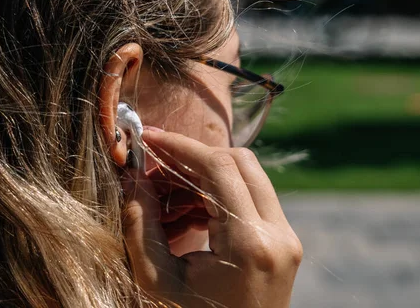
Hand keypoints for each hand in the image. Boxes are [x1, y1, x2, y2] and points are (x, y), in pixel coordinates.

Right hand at [121, 129, 302, 307]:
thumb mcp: (156, 281)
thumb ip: (141, 224)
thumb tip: (133, 176)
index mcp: (250, 244)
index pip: (219, 167)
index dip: (180, 146)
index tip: (149, 138)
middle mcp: (278, 235)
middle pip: (240, 162)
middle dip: (193, 157)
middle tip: (153, 165)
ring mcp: (286, 239)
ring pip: (247, 177)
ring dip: (203, 176)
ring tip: (163, 195)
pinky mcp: (283, 243)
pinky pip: (250, 199)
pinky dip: (216, 196)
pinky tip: (183, 212)